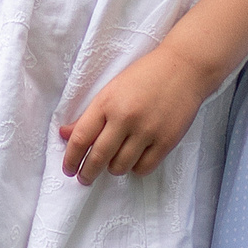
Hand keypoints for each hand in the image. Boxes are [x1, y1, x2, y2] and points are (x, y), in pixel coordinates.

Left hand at [59, 45, 218, 184]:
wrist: (183, 68)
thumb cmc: (144, 77)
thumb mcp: (111, 90)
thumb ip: (89, 115)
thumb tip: (64, 135)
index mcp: (107, 102)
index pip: (81, 138)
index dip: (71, 158)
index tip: (68, 169)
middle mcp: (125, 118)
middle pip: (98, 157)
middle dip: (87, 173)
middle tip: (84, 178)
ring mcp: (147, 130)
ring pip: (120, 166)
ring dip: (113, 169)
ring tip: (113, 163)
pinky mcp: (166, 141)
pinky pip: (144, 168)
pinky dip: (135, 168)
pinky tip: (134, 160)